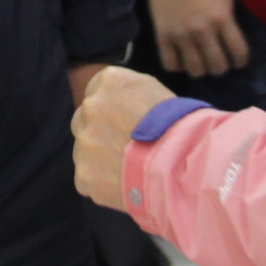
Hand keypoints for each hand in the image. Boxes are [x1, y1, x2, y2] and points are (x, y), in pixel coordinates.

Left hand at [71, 66, 174, 208]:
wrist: (181, 164)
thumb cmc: (177, 127)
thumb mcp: (153, 91)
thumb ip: (126, 92)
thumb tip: (115, 103)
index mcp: (108, 82)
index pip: (96, 92)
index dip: (111, 110)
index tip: (122, 122)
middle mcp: (90, 107)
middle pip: (84, 120)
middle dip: (99, 132)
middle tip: (124, 146)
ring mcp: (84, 142)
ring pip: (84, 150)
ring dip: (100, 158)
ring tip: (129, 167)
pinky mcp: (84, 174)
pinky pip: (87, 178)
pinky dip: (102, 183)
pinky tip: (124, 183)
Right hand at [148, 0, 249, 77]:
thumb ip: (228, 15)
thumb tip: (229, 33)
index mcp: (222, 18)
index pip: (239, 52)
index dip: (241, 60)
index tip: (238, 60)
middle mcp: (202, 31)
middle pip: (217, 66)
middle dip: (221, 66)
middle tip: (218, 60)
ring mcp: (181, 35)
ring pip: (195, 70)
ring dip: (201, 68)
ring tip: (200, 61)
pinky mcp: (162, 35)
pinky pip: (170, 63)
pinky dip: (178, 66)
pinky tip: (181, 58)